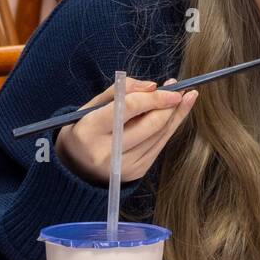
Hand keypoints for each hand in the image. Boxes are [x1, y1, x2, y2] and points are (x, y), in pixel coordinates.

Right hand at [54, 77, 196, 186]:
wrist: (74, 169)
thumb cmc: (83, 130)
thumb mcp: (90, 106)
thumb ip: (119, 91)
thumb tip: (152, 86)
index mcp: (89, 131)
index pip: (129, 108)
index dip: (154, 97)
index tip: (172, 88)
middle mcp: (106, 153)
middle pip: (150, 125)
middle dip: (169, 106)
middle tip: (180, 91)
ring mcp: (122, 166)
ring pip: (159, 135)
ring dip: (175, 115)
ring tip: (184, 98)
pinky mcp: (135, 172)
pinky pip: (159, 146)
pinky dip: (170, 129)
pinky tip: (176, 115)